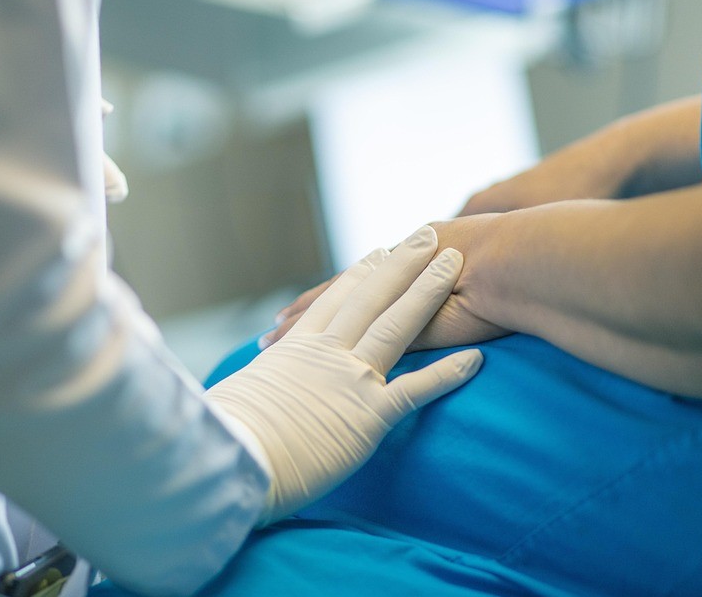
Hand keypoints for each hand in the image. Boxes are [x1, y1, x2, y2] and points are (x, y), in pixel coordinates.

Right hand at [206, 225, 483, 523]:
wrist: (231, 463)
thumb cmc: (225, 437)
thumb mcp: (242, 398)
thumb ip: (261, 386)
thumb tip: (252, 390)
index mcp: (295, 349)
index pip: (334, 301)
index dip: (360, 275)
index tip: (379, 253)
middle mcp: (325, 354)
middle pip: (370, 297)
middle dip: (402, 264)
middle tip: (427, 236)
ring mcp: (348, 380)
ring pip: (395, 325)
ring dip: (427, 291)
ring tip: (452, 263)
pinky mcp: (367, 416)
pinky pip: (415, 389)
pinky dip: (448, 373)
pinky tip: (476, 359)